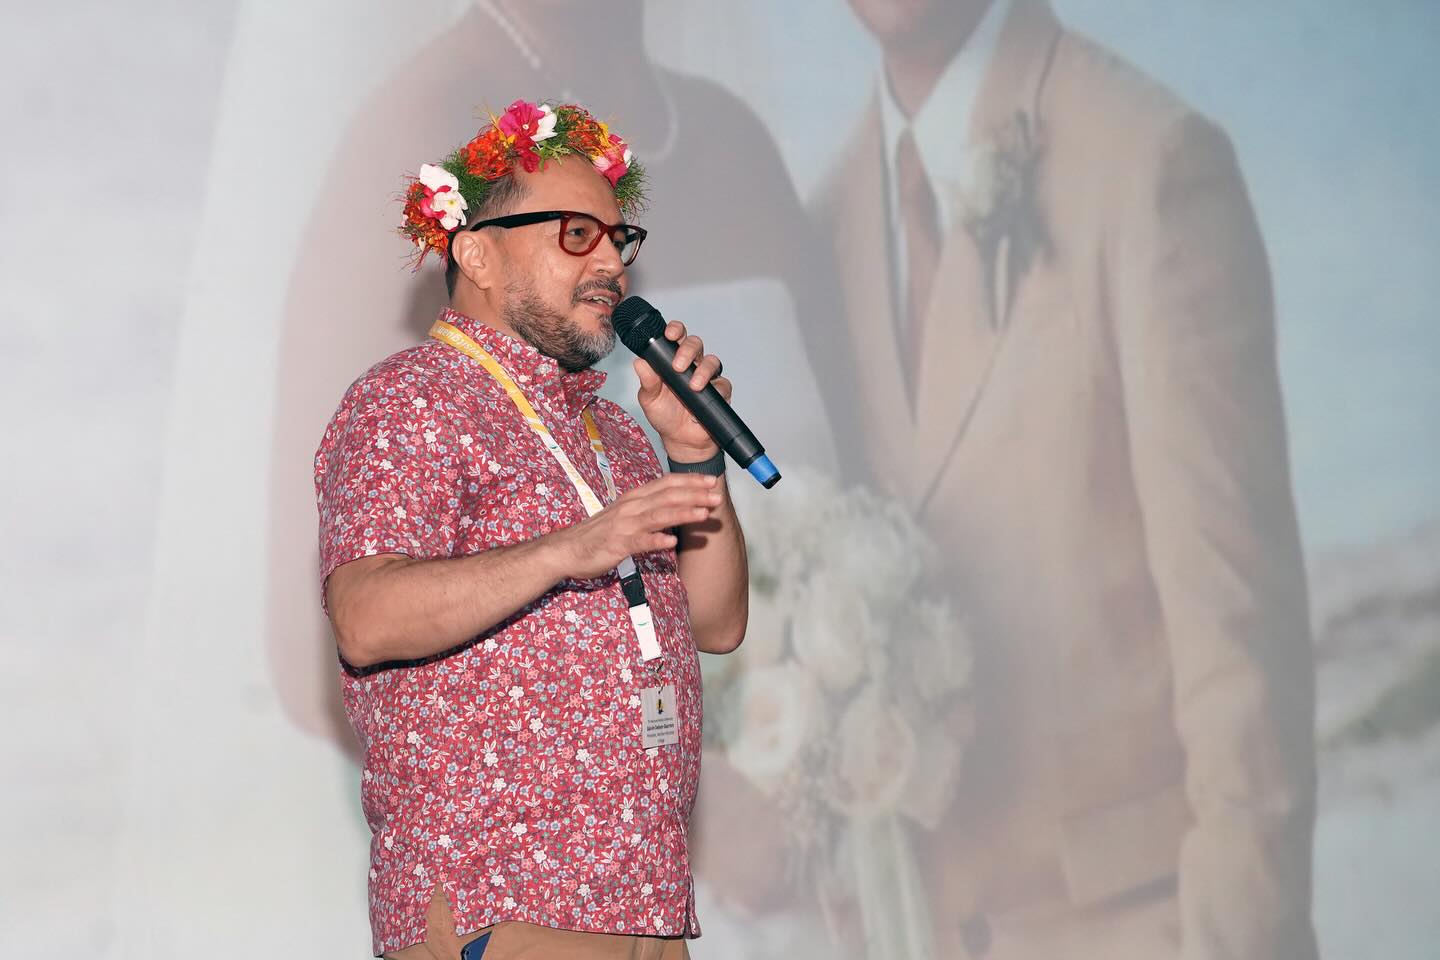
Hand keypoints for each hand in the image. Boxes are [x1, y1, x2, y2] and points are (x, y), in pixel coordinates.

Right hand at [551, 473, 722, 578]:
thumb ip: (648, 509)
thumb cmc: (598, 533)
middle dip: (694, 494)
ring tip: (704, 513)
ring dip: (682, 513)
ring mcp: (624, 525)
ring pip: (658, 515)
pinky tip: (671, 541)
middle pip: (667, 496)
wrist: (567, 549)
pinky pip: (639, 541)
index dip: (689, 481)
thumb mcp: (626, 515)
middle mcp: (631, 507)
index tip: (711, 480)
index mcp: (634, 498)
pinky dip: (656, 540)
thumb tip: (674, 506)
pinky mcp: (617, 544)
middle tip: (717, 495)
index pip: (666, 483)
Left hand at [633, 319, 732, 460]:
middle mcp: (691, 365)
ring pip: (711, 361)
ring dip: (702, 370)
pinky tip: (705, 396)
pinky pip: (723, 384)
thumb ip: (647, 381)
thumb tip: (639, 362)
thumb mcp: (650, 399)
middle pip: (695, 344)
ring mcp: (707, 378)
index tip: (669, 334)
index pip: (676, 338)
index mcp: (672, 360)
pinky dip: (716, 389)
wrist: (681, 441)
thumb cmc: (665, 416)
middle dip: (687, 350)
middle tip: (678, 365)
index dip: (675, 330)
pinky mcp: (720, 392)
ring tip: (693, 385)